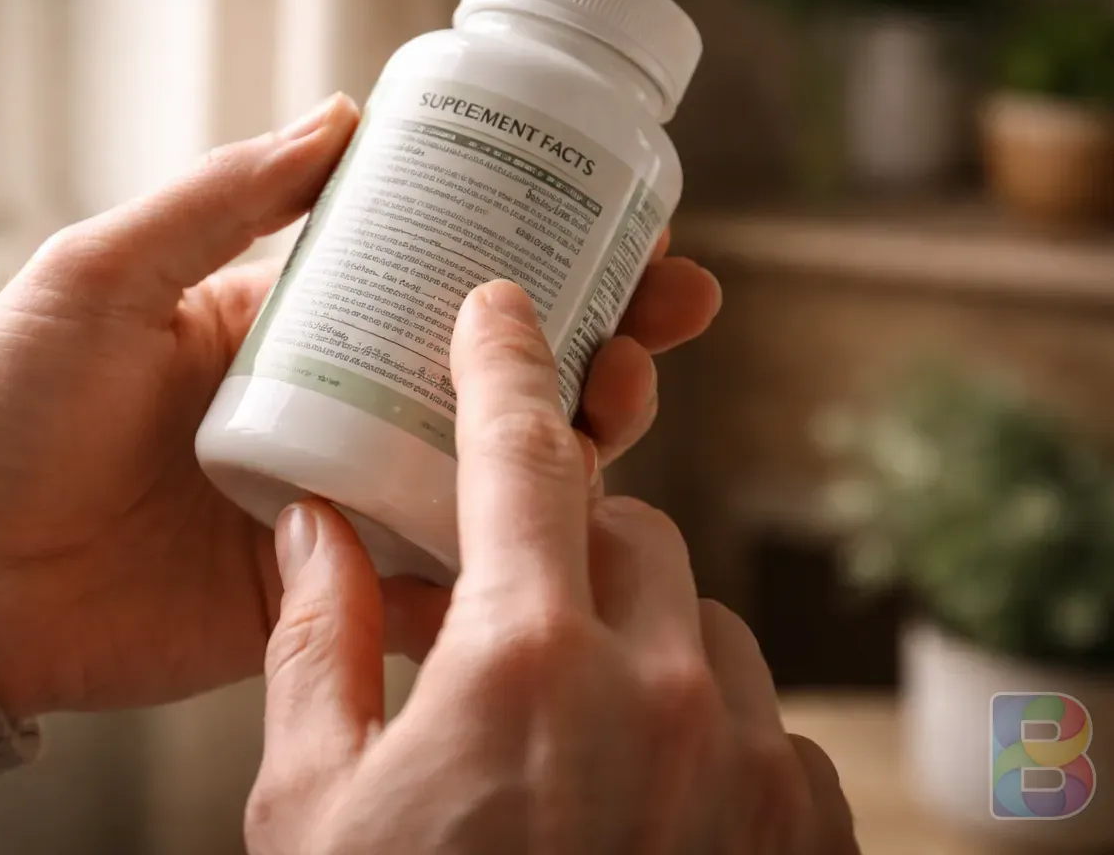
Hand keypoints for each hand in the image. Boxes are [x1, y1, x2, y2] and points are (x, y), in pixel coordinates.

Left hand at [0, 95, 722, 719]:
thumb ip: (220, 200)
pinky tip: (553, 539)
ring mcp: (340, 505)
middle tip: (653, 330)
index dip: (545, 261)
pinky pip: (436, 583)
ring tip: (615, 417)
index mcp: (295, 329)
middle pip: (496, 380)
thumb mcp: (105, 271)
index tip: (633, 242)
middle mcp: (335, 411)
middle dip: (595, 351)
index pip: (444, 284)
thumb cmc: (9, 402)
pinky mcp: (328, 596)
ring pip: (489, 479)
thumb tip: (340, 115)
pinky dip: (498, 567)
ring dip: (572, 448)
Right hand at [246, 281, 856, 854]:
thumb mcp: (310, 807)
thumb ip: (314, 643)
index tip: (501, 309)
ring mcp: (750, 763)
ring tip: (571, 725)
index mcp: (523, 663)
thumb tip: (307, 524)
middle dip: (569, 541)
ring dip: (641, 640)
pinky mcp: (807, 828)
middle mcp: (659, 691)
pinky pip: (761, 722)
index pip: (519, 458)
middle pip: (629, 532)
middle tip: (513, 600)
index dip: (504, 366)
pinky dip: (703, 726)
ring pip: (704, 625)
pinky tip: (641, 800)